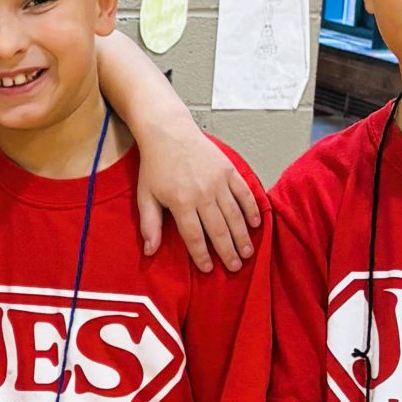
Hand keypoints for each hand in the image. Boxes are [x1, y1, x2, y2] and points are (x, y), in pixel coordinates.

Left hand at [135, 125, 259, 273]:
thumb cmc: (155, 165)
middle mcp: (202, 194)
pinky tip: (256, 224)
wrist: (169, 132)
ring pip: (234, 215)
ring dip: (242, 236)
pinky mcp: (229, 171)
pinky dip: (251, 209)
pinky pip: (244, 194)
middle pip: (219, 230)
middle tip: (235, 267)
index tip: (209, 269)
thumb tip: (149, 251)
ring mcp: (218, 182)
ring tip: (247, 253)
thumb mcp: (145, 196)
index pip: (195, 237)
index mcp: (181, 202)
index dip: (202, 256)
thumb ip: (149, 224)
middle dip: (228, 252)